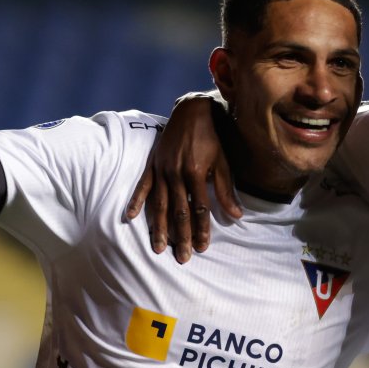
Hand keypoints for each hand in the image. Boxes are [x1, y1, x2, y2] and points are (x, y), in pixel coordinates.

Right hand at [125, 97, 240, 262]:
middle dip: (181, 236)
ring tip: (159, 248)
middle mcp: (176, 173)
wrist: (193, 110)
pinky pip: (143, 186)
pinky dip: (137, 201)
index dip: (201, 229)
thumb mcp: (223, 161)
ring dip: (160, 227)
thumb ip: (225, 190)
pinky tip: (131, 217)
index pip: (199, 208)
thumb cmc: (212, 136)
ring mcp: (162, 169)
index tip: (202, 247)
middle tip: (183, 257)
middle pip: (179, 211)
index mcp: (195, 173)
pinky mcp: (152, 164)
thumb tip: (237, 215)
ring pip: (160, 204)